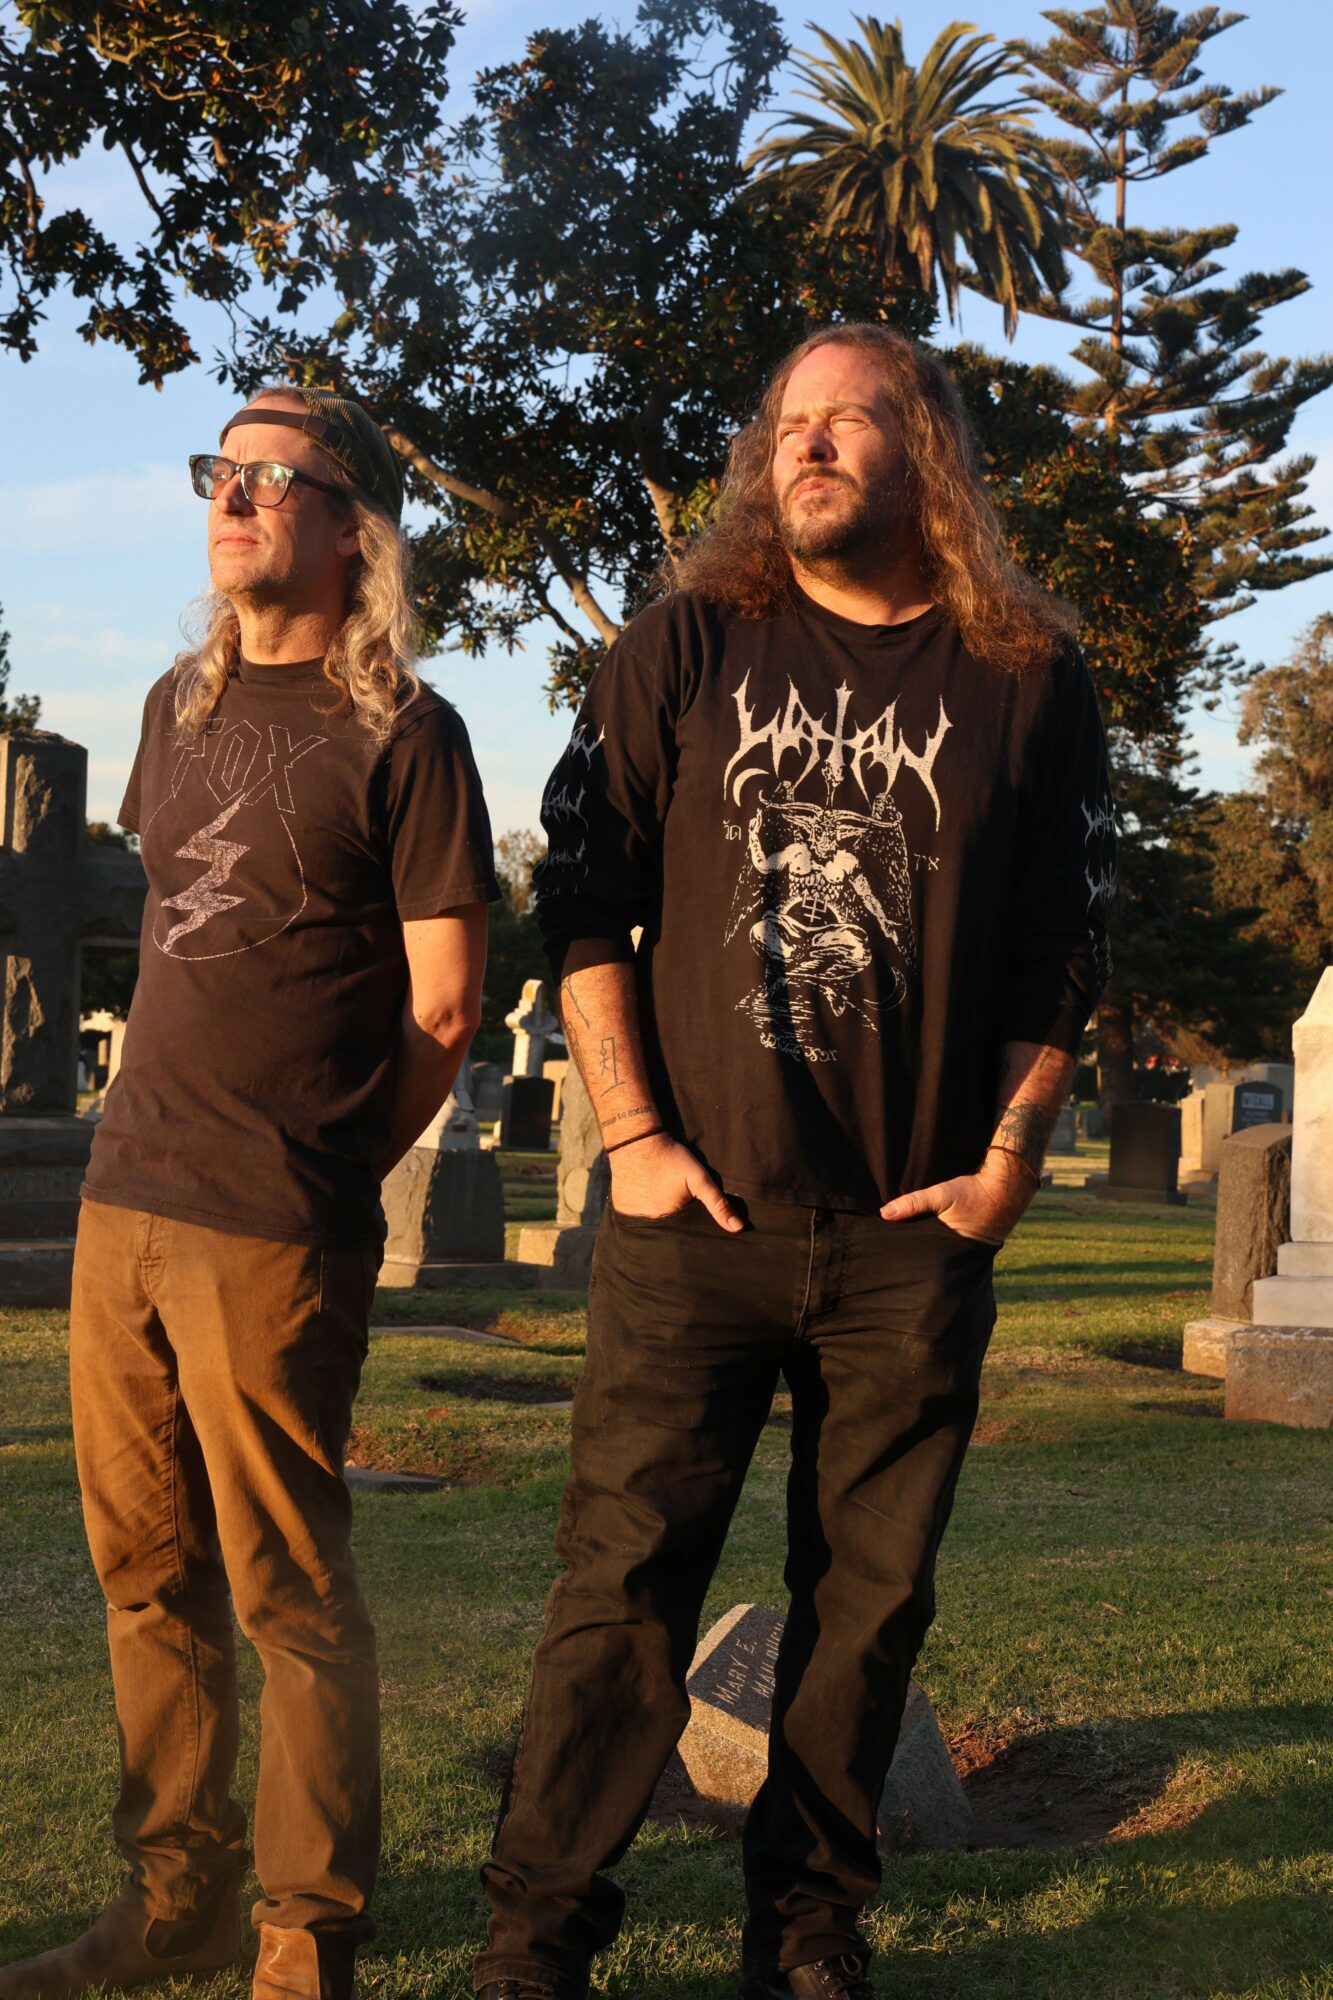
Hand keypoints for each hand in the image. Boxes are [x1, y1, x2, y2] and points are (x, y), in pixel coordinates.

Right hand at [610, 1132, 742, 1232]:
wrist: (637, 1141)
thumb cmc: (671, 1158)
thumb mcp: (699, 1178)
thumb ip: (718, 1203)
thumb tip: (737, 1228)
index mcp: (666, 1221)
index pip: (683, 1238)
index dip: (691, 1234)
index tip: (695, 1226)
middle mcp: (645, 1224)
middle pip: (666, 1234)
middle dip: (675, 1231)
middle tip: (679, 1213)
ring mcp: (630, 1217)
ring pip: (650, 1228)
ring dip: (658, 1222)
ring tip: (664, 1207)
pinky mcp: (621, 1208)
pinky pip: (635, 1219)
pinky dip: (643, 1215)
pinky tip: (649, 1201)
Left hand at [879, 1152, 1033, 1245]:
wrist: (1007, 1189)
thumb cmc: (974, 1193)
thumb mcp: (942, 1194)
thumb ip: (913, 1203)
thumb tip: (884, 1213)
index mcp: (948, 1249)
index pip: (920, 1259)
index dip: (905, 1257)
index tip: (886, 1255)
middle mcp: (956, 1256)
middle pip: (927, 1260)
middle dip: (912, 1258)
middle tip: (889, 1255)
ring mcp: (963, 1253)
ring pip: (936, 1255)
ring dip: (924, 1251)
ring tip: (903, 1249)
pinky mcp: (967, 1246)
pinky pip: (946, 1249)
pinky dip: (936, 1245)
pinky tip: (924, 1239)